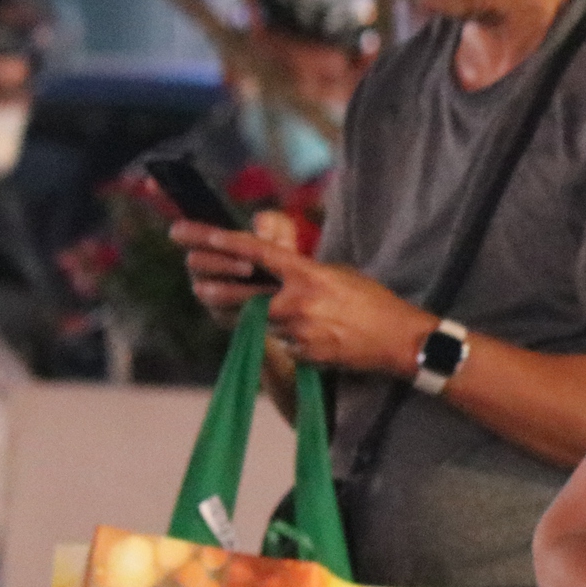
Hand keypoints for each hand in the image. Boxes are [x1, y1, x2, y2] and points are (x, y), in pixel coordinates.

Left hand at [172, 222, 434, 377]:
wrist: (401, 341)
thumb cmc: (373, 302)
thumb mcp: (338, 274)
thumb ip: (302, 272)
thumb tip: (274, 272)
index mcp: (308, 274)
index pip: (254, 252)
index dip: (216, 240)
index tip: (184, 231)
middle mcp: (298, 302)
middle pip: (240, 297)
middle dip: (217, 291)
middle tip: (201, 285)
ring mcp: (299, 331)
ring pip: (264, 323)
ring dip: (271, 319)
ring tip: (312, 316)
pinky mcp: (303, 355)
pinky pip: (284, 344)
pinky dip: (292, 339)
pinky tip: (321, 337)